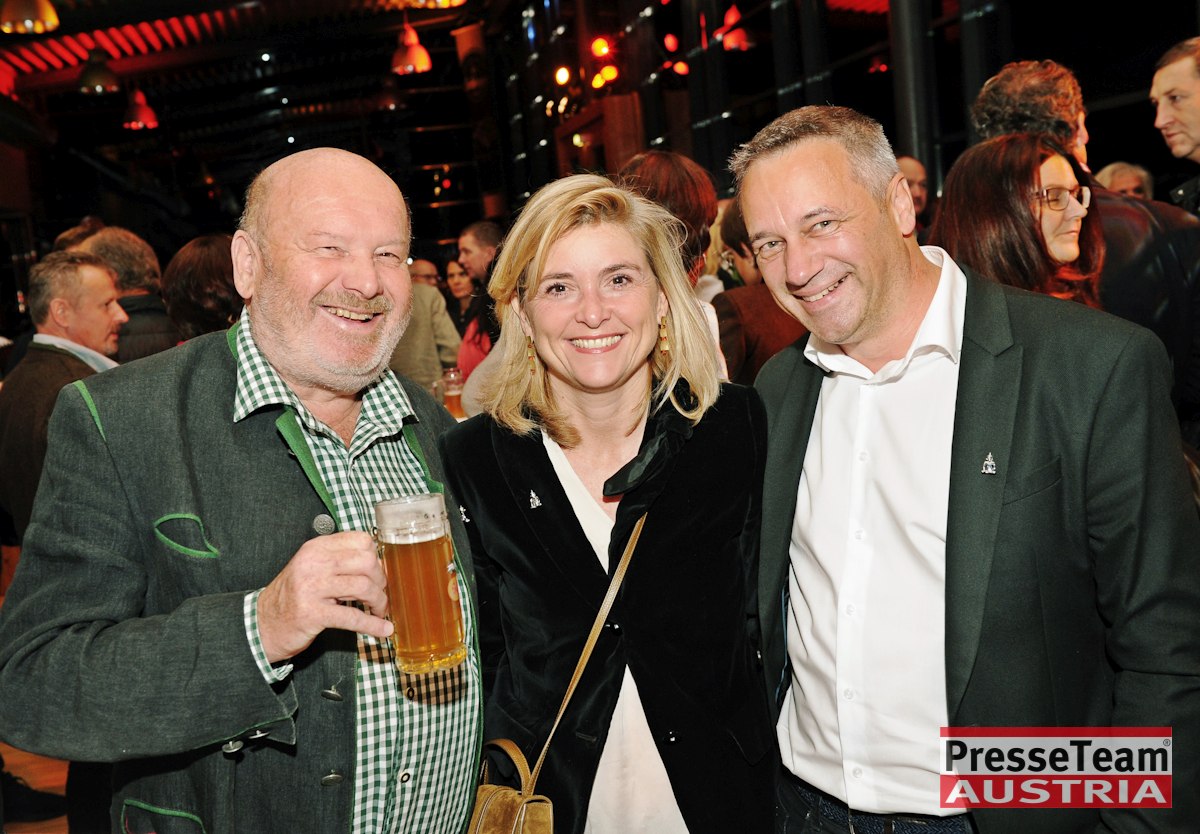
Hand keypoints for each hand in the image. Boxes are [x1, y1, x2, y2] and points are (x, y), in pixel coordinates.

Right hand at [256, 531, 392, 662]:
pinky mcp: (312, 613)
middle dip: (381, 580)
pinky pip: (352, 617)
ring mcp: (311, 587)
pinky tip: (384, 629)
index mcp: (317, 548)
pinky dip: (372, 624)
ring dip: (379, 602)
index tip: (377, 573)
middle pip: (367, 562)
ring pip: (364, 587)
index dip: (377, 557)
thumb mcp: (314, 569)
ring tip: (378, 611)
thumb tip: (380, 565)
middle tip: (379, 595)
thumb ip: (340, 562)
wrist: (263, 623)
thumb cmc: (294, 597)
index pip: (361, 540)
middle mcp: (314, 562)